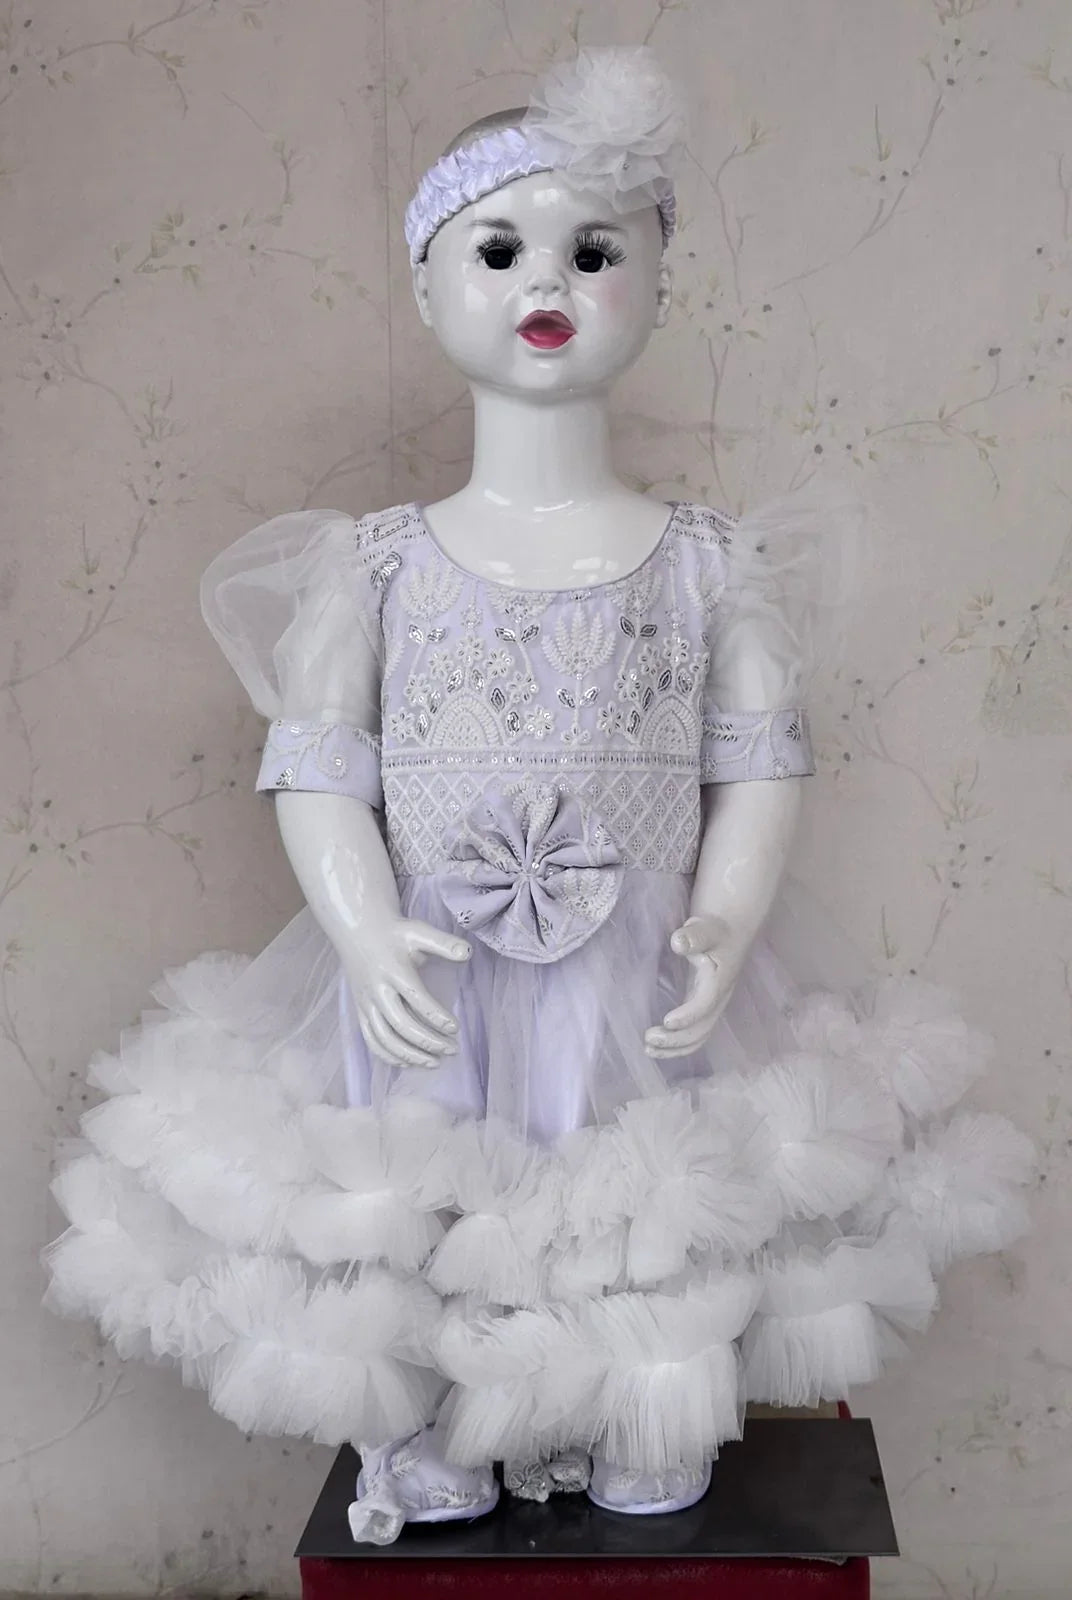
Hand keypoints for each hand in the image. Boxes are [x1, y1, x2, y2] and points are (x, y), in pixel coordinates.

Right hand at [344, 917, 470, 1068]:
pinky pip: (371, 1040)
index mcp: (393, 971)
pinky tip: (408, 1062)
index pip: (417, 1000)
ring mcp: (366, 1004)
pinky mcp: (360, 1011)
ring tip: (434, 1062)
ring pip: (384, 1038)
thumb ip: (444, 943)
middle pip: (401, 1025)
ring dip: (410, 1055)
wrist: (358, 930)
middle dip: (428, 1042)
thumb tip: (468, 954)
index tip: (455, 1029)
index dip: (437, 1017)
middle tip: (452, 1049)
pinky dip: (388, 1056)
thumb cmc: (394, 933)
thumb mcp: (419, 931)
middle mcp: (377, 990)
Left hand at [644, 914, 742, 1058]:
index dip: (689, 1015)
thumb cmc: (714, 930)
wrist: (728, 933)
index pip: (706, 1004)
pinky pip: (693, 1034)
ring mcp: (710, 1007)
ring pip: (698, 1037)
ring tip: (649, 1049)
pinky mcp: (701, 1009)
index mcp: (719, 981)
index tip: (667, 1022)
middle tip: (649, 1038)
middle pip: (702, 1029)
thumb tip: (678, 942)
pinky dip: (677, 1045)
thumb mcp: (705, 928)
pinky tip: (656, 1047)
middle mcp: (717, 999)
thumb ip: (693, 935)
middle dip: (677, 1039)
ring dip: (675, 1048)